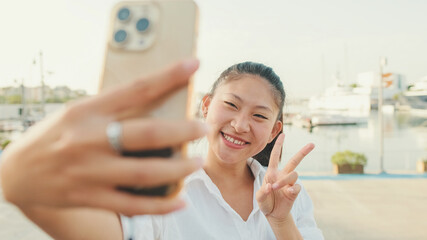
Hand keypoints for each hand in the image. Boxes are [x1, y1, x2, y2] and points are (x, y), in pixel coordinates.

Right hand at [0, 59, 206, 215]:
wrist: (16, 172)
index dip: (168, 75)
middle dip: (183, 131)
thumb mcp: (79, 112)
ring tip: (197, 164)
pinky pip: (132, 205)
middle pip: (148, 134)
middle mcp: (89, 140)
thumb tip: (158, 105)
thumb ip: (113, 110)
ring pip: (145, 173)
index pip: (136, 89)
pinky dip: (160, 206)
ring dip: (179, 170)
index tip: (193, 64)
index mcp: (88, 111)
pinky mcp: (90, 198)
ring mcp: (89, 172)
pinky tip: (180, 201)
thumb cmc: (55, 135)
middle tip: (202, 128)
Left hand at [256, 133, 313, 222]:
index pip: (275, 156)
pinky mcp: (294, 192)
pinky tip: (288, 192)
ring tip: (275, 188)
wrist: (273, 214)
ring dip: (284, 180)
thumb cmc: (265, 203)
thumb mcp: (259, 198)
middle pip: (294, 161)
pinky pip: (297, 187)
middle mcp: (282, 175)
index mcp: (272, 173)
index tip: (283, 134)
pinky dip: (292, 189)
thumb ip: (262, 192)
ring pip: (293, 174)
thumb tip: (270, 186)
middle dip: (303, 152)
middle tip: (312, 144)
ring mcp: (290, 183)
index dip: (278, 145)